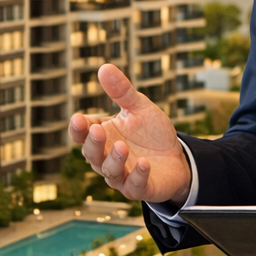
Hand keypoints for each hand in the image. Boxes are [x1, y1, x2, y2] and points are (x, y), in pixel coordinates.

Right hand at [69, 64, 191, 206]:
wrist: (177, 158)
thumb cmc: (152, 133)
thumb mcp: (139, 107)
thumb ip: (122, 91)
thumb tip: (104, 67)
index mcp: (103, 137)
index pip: (81, 134)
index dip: (78, 128)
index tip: (78, 119)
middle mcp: (106, 158)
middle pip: (91, 154)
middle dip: (92, 144)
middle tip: (97, 131)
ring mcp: (122, 175)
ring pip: (109, 172)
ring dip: (114, 160)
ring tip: (122, 146)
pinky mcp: (139, 188)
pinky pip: (134, 185)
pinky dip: (137, 175)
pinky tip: (143, 163)